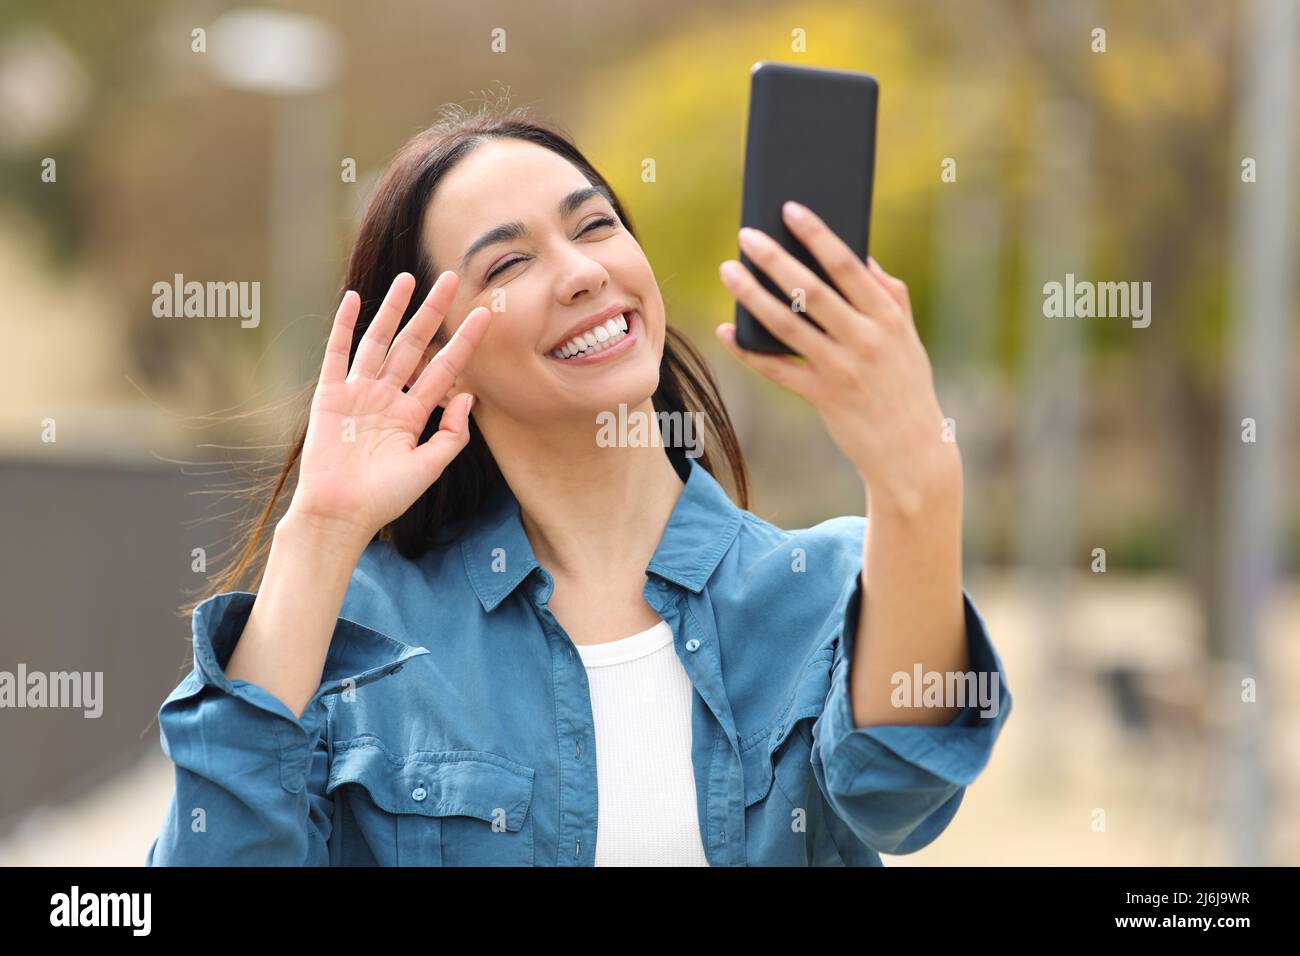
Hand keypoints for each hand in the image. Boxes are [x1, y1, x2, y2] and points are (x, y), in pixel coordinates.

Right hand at [287, 270, 491, 541]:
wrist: (341, 514)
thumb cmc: (385, 498)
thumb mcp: (430, 467)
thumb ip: (452, 433)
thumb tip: (470, 397)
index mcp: (412, 414)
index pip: (445, 369)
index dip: (464, 342)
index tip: (486, 315)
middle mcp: (387, 397)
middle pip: (414, 345)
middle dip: (432, 312)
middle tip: (450, 278)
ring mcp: (358, 393)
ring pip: (379, 341)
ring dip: (393, 309)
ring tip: (409, 278)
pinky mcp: (330, 395)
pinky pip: (338, 353)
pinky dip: (344, 326)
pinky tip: (353, 299)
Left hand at [715, 201, 959, 514]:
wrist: (912, 452)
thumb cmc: (906, 386)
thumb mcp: (907, 338)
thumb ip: (888, 296)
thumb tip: (862, 258)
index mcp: (886, 316)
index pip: (847, 264)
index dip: (817, 234)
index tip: (790, 209)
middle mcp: (865, 339)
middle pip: (811, 290)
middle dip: (775, 259)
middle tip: (746, 235)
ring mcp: (842, 369)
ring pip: (787, 325)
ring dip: (752, 297)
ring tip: (728, 272)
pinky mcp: (823, 397)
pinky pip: (778, 369)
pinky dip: (749, 351)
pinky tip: (726, 332)